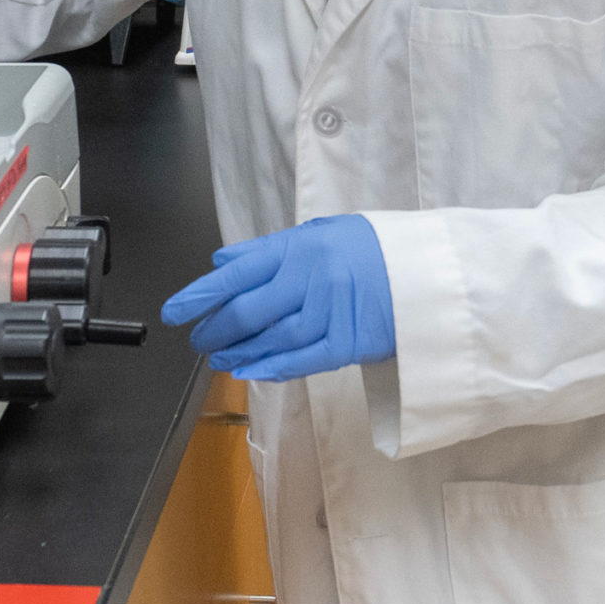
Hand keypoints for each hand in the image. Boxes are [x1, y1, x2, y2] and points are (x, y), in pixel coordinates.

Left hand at [161, 216, 393, 381]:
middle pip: (247, 311)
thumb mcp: (321, 233)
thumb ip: (269, 249)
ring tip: (218, 357)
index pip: (237, 273)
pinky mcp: (348, 342)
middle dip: (215, 328)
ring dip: (238, 351)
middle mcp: (311, 278)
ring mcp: (330, 312)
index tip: (174, 310)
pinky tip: (248, 370)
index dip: (200, 294)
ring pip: (270, 339)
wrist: (429, 271)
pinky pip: (300, 360)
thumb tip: (222, 261)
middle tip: (198, 339)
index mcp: (301, 246)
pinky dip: (269, 368)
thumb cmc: (371, 250)